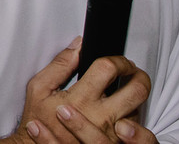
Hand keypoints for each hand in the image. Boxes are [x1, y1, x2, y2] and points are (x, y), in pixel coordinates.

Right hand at [13, 38, 154, 143]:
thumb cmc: (39, 119)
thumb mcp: (39, 87)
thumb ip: (60, 64)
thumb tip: (78, 46)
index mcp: (81, 99)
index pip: (109, 68)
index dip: (118, 60)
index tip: (118, 61)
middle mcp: (101, 117)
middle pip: (137, 90)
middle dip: (139, 76)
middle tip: (134, 72)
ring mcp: (112, 133)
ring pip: (138, 109)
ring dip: (132, 98)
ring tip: (121, 94)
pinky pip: (136, 130)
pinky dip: (130, 118)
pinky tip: (118, 114)